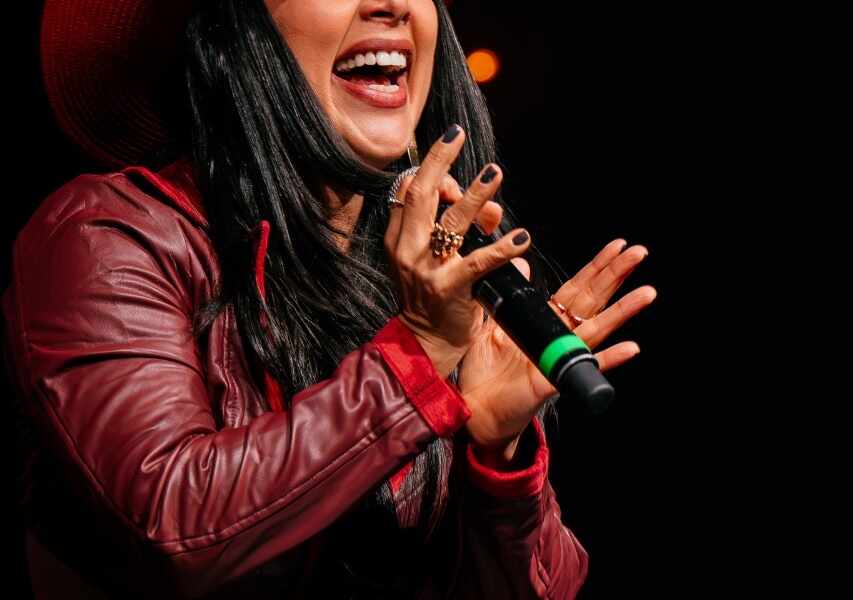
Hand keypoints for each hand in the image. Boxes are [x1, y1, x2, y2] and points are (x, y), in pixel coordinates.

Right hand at [384, 124, 528, 377]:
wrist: (424, 344)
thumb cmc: (433, 298)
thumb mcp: (434, 260)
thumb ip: (459, 230)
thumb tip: (492, 208)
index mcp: (398, 240)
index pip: (408, 192)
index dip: (430, 169)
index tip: (450, 153)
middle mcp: (407, 250)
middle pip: (420, 195)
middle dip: (438, 160)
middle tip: (456, 135)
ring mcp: (426, 270)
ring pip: (450, 222)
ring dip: (474, 195)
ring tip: (494, 173)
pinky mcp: (449, 289)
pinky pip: (478, 262)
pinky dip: (502, 248)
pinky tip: (521, 237)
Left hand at [459, 239, 656, 465]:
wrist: (475, 409)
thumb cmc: (485, 373)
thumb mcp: (492, 326)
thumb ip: (509, 298)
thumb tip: (520, 263)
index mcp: (545, 323)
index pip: (576, 289)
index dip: (596, 268)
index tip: (617, 246)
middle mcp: (558, 338)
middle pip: (592, 301)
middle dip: (615, 276)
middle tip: (639, 252)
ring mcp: (559, 359)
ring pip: (596, 330)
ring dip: (622, 311)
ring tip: (647, 293)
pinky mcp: (552, 380)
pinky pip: (583, 367)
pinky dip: (609, 359)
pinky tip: (630, 348)